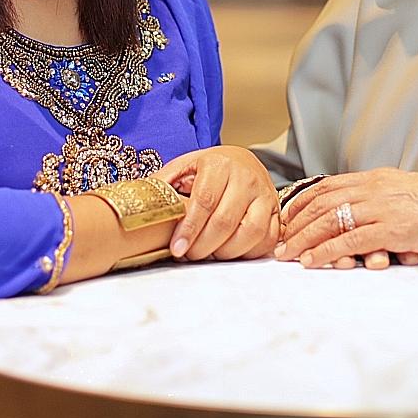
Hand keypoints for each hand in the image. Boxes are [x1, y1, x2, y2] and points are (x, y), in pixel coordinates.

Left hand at [156, 146, 279, 261]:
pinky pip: (267, 240)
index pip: (204, 201)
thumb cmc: (210, 168)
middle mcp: (246, 178)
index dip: (189, 229)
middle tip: (188, 255)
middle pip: (226, 221)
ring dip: (226, 252)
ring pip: (251, 232)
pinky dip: (247, 253)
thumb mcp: (183, 167)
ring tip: (208, 253)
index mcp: (220, 164)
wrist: (241, 162)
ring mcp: (264, 195)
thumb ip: (163, 185)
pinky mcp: (276, 212)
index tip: (177, 248)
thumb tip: (140, 206)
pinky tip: (229, 251)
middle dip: (203, 246)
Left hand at [278, 168, 417, 267]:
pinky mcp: (392, 230)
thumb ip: (381, 198)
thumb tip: (361, 211)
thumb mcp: (405, 191)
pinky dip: (326, 252)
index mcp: (376, 178)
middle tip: (279, 241)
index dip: (303, 201)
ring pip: (330, 222)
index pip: (328, 185)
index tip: (287, 217)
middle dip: (296, 223)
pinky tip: (312, 261)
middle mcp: (373, 189)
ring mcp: (381, 208)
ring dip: (304, 240)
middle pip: (322, 203)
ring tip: (287, 255)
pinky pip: (350, 242)